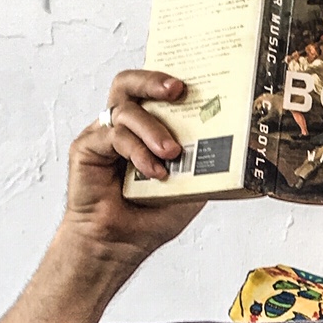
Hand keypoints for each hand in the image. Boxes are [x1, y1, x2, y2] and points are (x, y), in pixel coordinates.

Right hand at [63, 69, 204, 260]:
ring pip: (125, 111)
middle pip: (129, 84)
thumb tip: (235, 144)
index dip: (169, 79)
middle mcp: (123, 126)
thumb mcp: (192, 186)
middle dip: (153, 80)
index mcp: (148, 127)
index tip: (196, 79)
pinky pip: (114, 136)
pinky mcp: (87, 148)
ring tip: (172, 153)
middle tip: (177, 90)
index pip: (154, 91)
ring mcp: (103, 134)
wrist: (120, 244)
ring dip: (153, 129)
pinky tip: (154, 172)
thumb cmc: (151, 215)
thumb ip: (205, 162)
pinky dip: (137, 151)